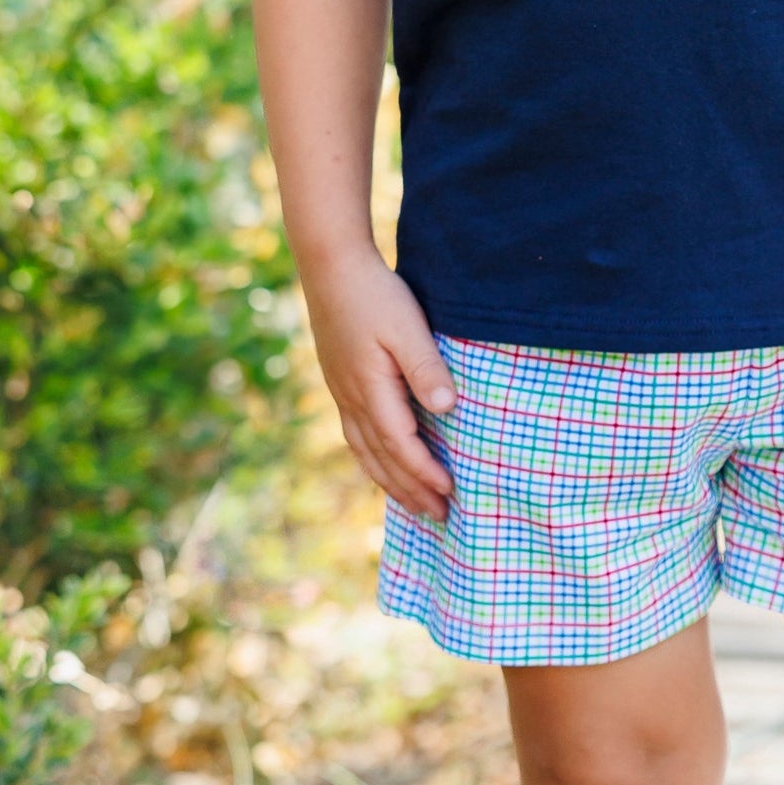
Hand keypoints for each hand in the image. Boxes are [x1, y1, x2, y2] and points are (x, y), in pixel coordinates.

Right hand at [298, 244, 457, 521]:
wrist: (331, 266)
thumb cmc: (375, 294)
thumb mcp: (407, 326)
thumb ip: (426, 368)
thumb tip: (447, 410)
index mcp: (371, 390)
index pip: (402, 446)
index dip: (426, 473)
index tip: (451, 494)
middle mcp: (352, 399)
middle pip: (382, 459)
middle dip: (411, 491)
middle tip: (439, 517)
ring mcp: (342, 393)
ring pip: (365, 451)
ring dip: (390, 481)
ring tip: (413, 503)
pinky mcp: (340, 382)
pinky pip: (356, 436)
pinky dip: (372, 459)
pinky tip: (382, 463)